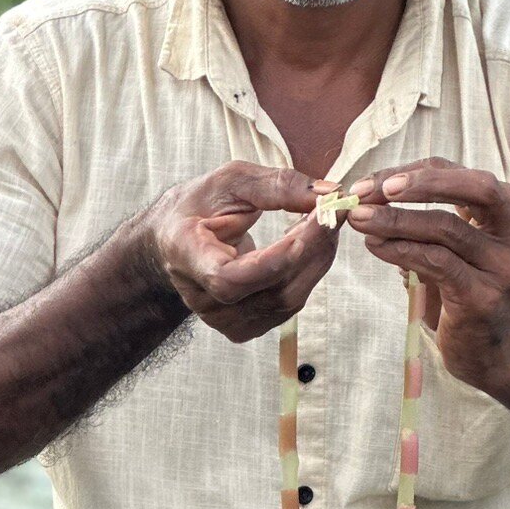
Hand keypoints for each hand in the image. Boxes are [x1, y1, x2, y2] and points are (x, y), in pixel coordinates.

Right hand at [147, 162, 341, 341]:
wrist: (175, 239)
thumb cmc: (199, 205)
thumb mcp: (230, 181)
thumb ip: (276, 185)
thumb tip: (326, 192)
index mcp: (187, 257)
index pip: (230, 279)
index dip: (273, 262)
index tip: (306, 230)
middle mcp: (203, 299)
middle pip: (271, 289)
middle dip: (312, 248)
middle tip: (334, 210)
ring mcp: (224, 320)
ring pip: (288, 299)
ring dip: (316, 257)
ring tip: (322, 221)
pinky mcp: (245, 327)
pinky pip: (290, 305)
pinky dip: (309, 271)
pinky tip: (309, 244)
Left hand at [346, 158, 509, 389]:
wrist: (501, 354)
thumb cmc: (471, 294)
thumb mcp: (456, 250)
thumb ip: (428, 224)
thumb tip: (371, 201)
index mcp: (506, 212)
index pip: (458, 173)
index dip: (412, 171)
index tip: (371, 181)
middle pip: (472, 187)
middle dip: (416, 182)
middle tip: (369, 190)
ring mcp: (502, 265)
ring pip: (447, 227)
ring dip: (396, 219)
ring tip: (360, 219)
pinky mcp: (484, 296)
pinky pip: (438, 262)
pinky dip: (402, 250)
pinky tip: (375, 246)